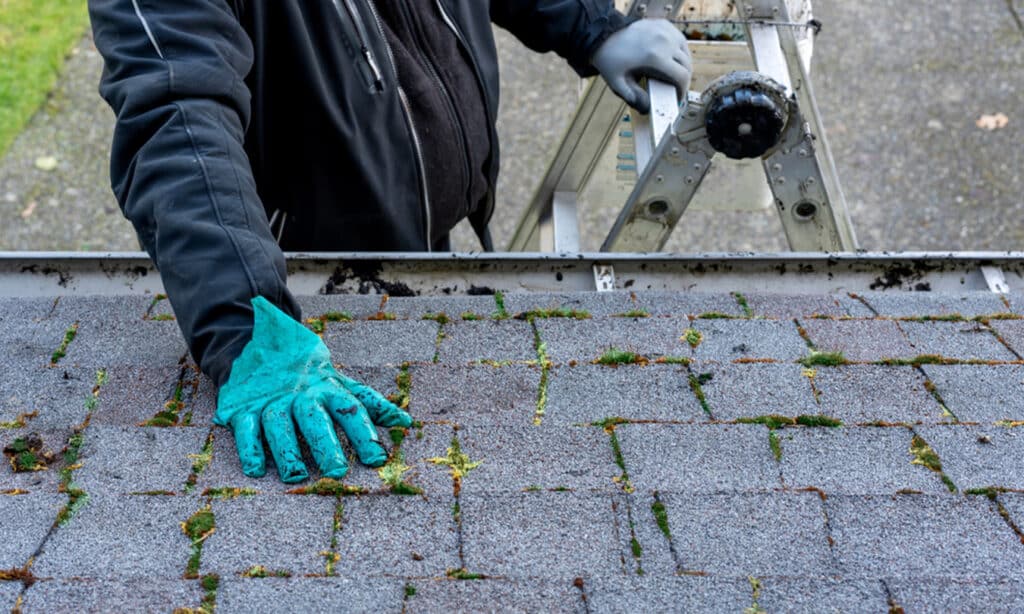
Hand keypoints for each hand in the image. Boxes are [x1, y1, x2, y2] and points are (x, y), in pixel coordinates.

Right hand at [215, 296, 411, 482]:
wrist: (257, 344)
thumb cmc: (309, 375)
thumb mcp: (339, 383)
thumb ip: (370, 404)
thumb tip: (407, 422)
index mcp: (328, 388)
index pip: (350, 410)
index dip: (364, 433)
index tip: (377, 459)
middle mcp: (301, 395)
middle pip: (314, 419)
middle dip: (326, 444)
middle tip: (337, 471)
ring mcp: (271, 401)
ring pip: (279, 425)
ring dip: (287, 451)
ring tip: (297, 477)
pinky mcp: (243, 407)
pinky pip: (245, 427)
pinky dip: (250, 447)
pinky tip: (256, 469)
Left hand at [591, 18, 691, 113]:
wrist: (602, 35)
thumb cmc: (610, 59)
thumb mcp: (618, 83)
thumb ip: (633, 98)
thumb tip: (647, 109)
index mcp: (655, 57)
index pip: (682, 76)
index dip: (682, 90)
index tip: (677, 97)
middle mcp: (664, 41)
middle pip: (686, 65)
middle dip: (683, 79)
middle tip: (675, 89)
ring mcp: (665, 30)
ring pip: (685, 52)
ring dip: (683, 65)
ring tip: (674, 75)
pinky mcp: (663, 24)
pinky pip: (679, 40)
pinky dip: (679, 51)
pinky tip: (671, 59)